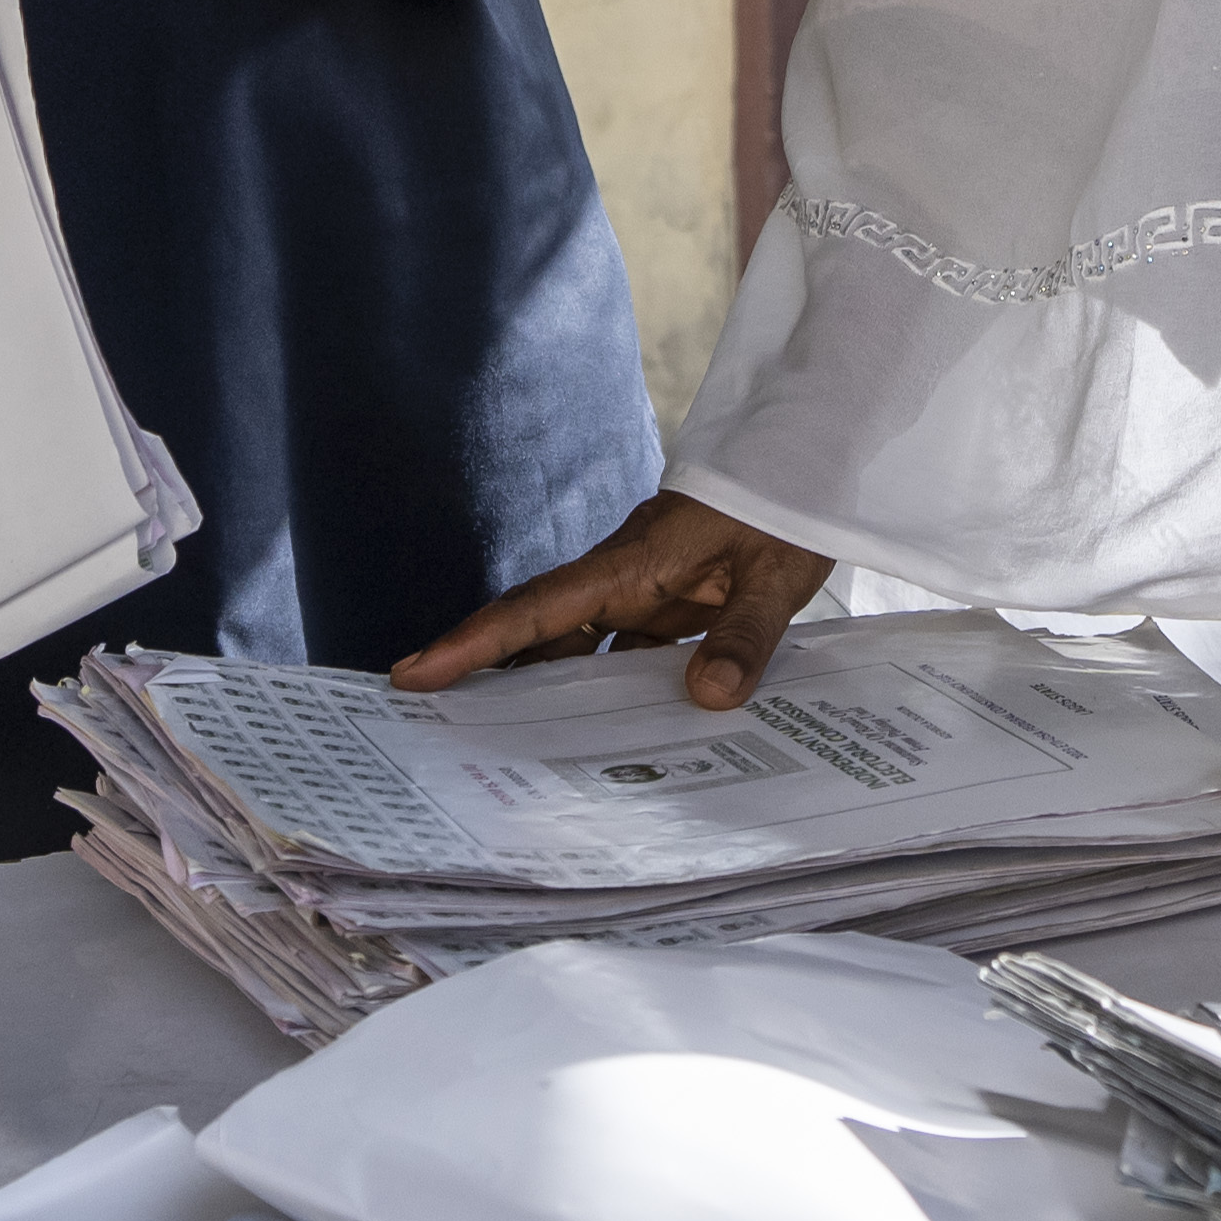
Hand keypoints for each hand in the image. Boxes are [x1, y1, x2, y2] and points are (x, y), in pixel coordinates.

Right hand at [394, 493, 836, 705]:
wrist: (804, 471)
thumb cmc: (782, 511)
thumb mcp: (774, 577)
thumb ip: (743, 636)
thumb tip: (708, 697)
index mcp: (630, 564)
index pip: (538, 609)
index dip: (475, 643)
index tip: (417, 672)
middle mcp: (621, 579)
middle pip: (538, 632)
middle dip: (484, 674)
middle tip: (432, 729)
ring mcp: (640, 590)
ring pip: (575, 646)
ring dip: (544, 689)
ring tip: (503, 749)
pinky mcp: (664, 602)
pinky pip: (619, 650)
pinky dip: (604, 688)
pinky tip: (604, 733)